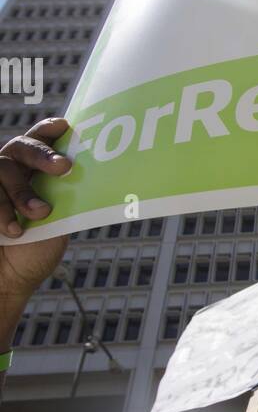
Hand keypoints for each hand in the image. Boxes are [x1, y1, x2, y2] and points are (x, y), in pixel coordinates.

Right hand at [0, 117, 72, 305]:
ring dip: (23, 193)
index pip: (38, 141)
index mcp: (32, 175)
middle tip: (63, 167)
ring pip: (2, 169)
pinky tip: (13, 231)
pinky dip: (2, 211)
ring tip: (39, 216)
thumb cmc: (33, 254)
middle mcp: (9, 175)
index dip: (48, 130)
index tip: (64, 127)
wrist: (4, 284)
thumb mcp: (58, 224)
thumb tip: (94, 176)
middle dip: (42, 154)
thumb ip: (65, 199)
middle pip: (20, 147)